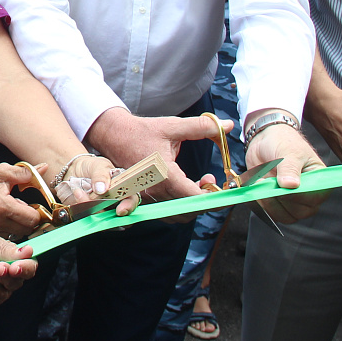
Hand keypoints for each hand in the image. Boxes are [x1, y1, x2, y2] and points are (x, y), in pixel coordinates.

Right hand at [0, 162, 45, 236]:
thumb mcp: (1, 171)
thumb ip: (25, 172)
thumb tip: (44, 168)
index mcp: (2, 206)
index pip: (32, 219)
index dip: (37, 212)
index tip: (33, 206)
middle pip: (27, 229)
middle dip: (29, 219)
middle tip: (22, 207)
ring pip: (17, 234)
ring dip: (18, 225)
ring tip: (10, 211)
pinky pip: (5, 236)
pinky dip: (8, 228)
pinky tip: (2, 217)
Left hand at [55, 156, 139, 216]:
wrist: (74, 170)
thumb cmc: (92, 167)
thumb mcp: (98, 165)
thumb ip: (101, 175)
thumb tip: (102, 189)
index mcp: (122, 189)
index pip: (131, 201)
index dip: (128, 207)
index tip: (120, 210)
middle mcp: (114, 203)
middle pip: (115, 216)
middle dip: (103, 211)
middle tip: (91, 201)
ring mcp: (101, 210)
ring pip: (98, 217)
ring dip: (88, 205)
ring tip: (79, 191)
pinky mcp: (88, 213)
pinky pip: (85, 216)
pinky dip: (80, 206)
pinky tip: (77, 193)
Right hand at [84, 109, 218, 204]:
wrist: (114, 136)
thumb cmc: (142, 131)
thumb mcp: (173, 126)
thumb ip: (202, 127)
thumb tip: (227, 126)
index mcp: (165, 174)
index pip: (195, 198)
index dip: (214, 198)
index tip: (226, 192)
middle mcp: (155, 190)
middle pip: (188, 210)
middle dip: (205, 200)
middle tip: (210, 181)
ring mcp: (148, 197)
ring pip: (177, 214)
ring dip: (192, 203)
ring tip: (199, 183)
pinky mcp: (144, 198)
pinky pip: (166, 210)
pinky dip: (179, 204)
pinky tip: (184, 187)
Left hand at [245, 122, 327, 222]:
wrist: (265, 140)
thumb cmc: (283, 142)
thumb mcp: (288, 151)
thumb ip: (290, 168)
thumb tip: (291, 185)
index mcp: (318, 180)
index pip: (315, 198)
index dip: (298, 196)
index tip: (283, 186)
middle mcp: (308, 194)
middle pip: (300, 212)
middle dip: (281, 199)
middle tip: (269, 182)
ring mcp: (292, 200)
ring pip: (285, 216)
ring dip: (269, 202)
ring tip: (262, 182)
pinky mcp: (277, 203)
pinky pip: (271, 213)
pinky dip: (261, 202)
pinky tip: (258, 186)